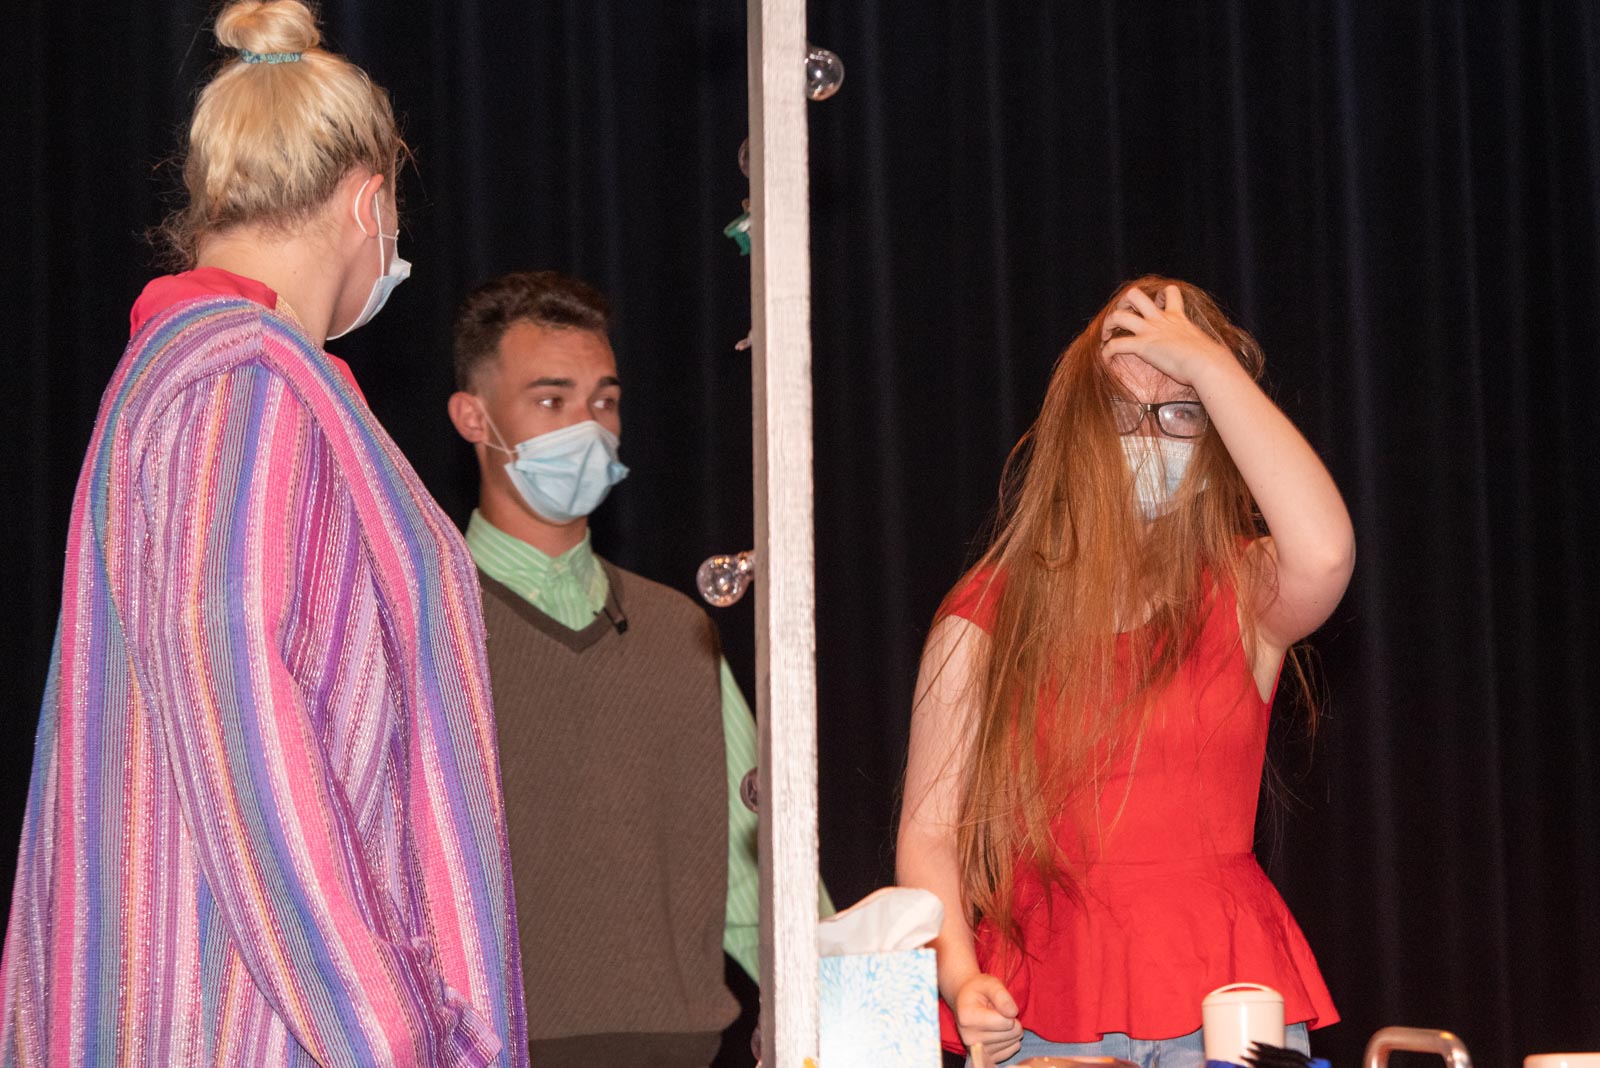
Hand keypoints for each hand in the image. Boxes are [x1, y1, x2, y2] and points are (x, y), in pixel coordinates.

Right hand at [954, 972, 1021, 1066]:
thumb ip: (1002, 996)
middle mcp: (969, 1038)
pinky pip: (1010, 1051)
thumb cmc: (978, 990)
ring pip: (1013, 1042)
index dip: (1008, 1011)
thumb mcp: (989, 983)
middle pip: (1011, 1033)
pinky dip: (1009, 1041)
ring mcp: (977, 1050)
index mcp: (968, 1018)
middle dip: (1011, 1021)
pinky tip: (998, 1031)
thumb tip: (1012, 1013)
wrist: (964, 1000)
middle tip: (998, 1012)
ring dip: (1010, 1030)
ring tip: (996, 1020)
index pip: (1006, 1022)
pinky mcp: (985, 1057)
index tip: (997, 1004)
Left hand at [1100, 284, 1234, 387]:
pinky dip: (1106, 352)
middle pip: (1135, 295)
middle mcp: (1161, 320)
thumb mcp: (1205, 345)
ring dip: (1107, 324)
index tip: (1154, 305)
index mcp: (1177, 317)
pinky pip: (1115, 345)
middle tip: (1120, 317)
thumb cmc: (1211, 359)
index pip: (1169, 292)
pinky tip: (1105, 359)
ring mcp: (1150, 331)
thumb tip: (1217, 360)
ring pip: (1119, 315)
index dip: (1158, 295)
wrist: (1207, 364)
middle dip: (1122, 303)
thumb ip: (1202, 346)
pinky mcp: (1143, 346)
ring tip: (1104, 336)